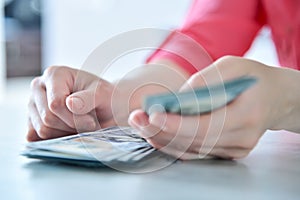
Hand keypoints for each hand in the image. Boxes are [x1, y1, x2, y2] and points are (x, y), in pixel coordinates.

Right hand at [27, 66, 117, 140]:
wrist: (103, 107)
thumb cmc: (103, 98)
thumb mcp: (104, 95)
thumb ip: (89, 98)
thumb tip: (70, 103)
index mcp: (55, 74)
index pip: (56, 104)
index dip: (75, 118)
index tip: (92, 122)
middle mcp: (39, 86)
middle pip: (48, 118)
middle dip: (72, 126)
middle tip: (88, 124)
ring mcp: (33, 104)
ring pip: (42, 130)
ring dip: (65, 134)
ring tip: (80, 125)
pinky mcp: (31, 120)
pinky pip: (36, 138)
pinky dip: (55, 140)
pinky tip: (68, 132)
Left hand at [129, 56, 288, 158]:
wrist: (274, 97)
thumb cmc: (252, 78)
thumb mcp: (232, 66)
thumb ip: (205, 80)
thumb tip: (177, 97)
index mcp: (246, 116)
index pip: (204, 126)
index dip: (175, 123)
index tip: (152, 115)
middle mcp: (241, 139)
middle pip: (192, 141)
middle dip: (159, 130)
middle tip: (136, 118)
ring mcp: (234, 149)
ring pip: (190, 150)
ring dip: (162, 138)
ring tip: (140, 124)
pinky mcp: (227, 151)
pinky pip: (195, 152)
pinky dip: (173, 143)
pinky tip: (156, 134)